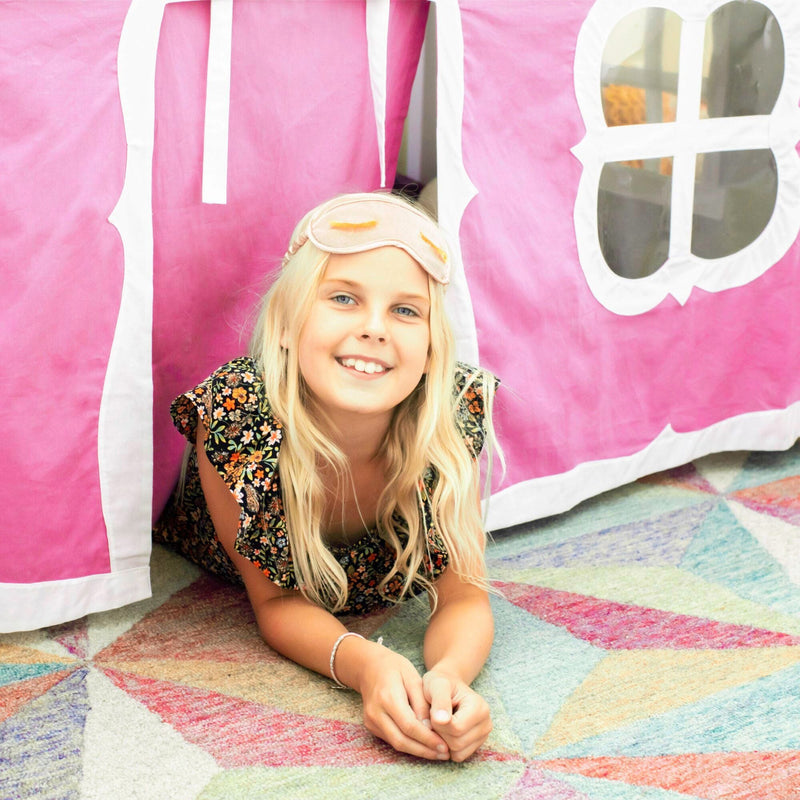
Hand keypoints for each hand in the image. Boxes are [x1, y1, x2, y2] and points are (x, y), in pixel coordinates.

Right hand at [357, 644, 449, 760]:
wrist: (369, 666)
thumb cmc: (394, 668)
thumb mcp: (413, 677)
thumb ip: (421, 703)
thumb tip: (430, 728)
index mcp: (388, 697)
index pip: (409, 725)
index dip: (427, 739)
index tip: (444, 745)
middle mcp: (376, 712)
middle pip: (401, 740)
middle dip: (424, 750)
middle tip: (444, 754)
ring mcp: (371, 720)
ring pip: (396, 743)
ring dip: (417, 751)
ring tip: (437, 753)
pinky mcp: (371, 725)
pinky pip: (391, 739)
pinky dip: (408, 744)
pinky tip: (423, 745)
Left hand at [422, 669, 491, 761]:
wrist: (447, 686)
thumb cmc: (440, 684)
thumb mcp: (436, 685)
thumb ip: (440, 701)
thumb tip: (442, 720)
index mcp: (480, 707)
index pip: (456, 728)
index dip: (438, 723)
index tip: (433, 709)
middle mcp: (486, 723)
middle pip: (457, 743)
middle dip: (440, 733)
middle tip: (435, 716)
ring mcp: (483, 736)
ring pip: (458, 752)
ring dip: (443, 740)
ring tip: (441, 722)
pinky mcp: (477, 745)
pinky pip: (459, 756)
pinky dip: (448, 747)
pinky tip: (445, 731)